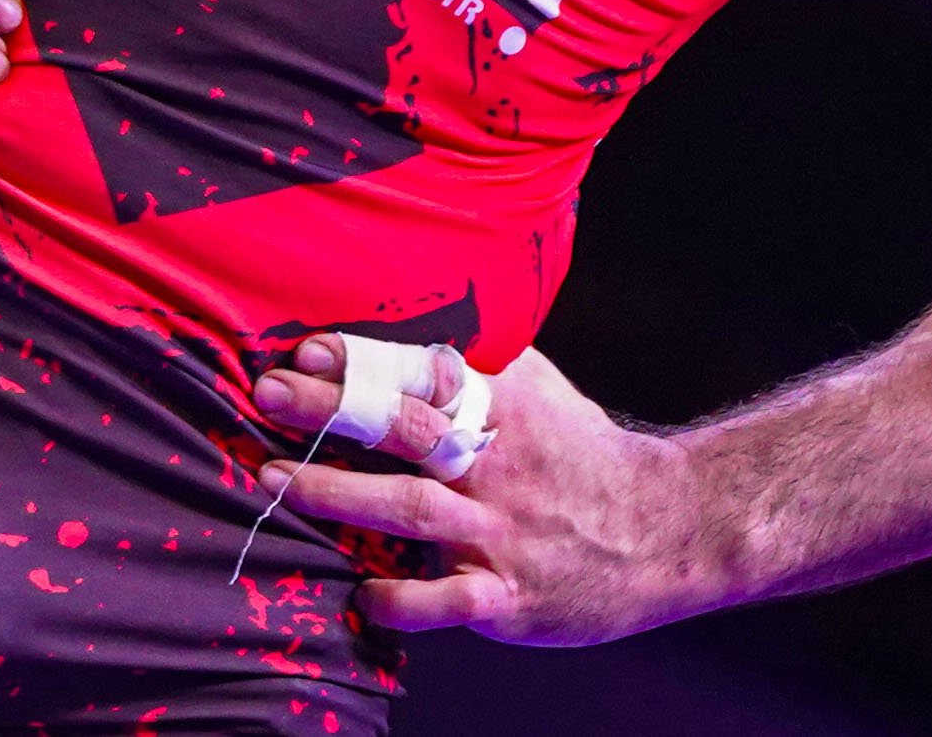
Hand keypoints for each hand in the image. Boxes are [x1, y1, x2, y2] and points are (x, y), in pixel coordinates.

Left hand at [252, 343, 708, 644]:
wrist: (663, 529)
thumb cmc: (583, 456)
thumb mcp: (539, 391)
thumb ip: (476, 363)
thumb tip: (406, 332)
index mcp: (505, 405)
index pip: (422, 372)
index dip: (363, 359)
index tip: (307, 348)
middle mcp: (497, 463)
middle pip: (405, 429)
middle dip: (332, 409)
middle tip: (268, 394)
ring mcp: (501, 531)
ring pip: (410, 506)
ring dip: (336, 493)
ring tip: (275, 481)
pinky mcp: (508, 595)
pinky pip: (445, 600)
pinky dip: (400, 599)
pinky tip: (360, 594)